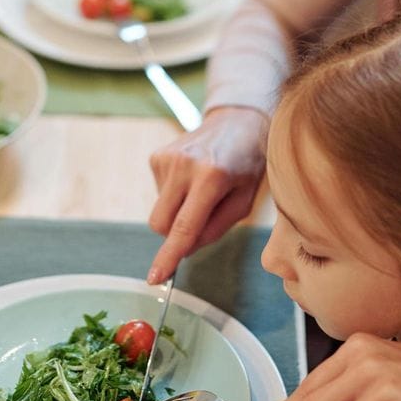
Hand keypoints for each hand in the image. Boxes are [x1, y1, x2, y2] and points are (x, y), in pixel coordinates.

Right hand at [146, 106, 269, 283]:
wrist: (236, 122)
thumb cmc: (246, 165)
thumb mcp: (243, 202)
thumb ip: (214, 229)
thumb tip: (184, 249)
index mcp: (211, 178)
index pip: (184, 227)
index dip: (168, 256)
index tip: (154, 278)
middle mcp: (184, 166)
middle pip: (161, 224)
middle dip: (174, 236)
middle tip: (200, 221)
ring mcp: (167, 158)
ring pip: (159, 211)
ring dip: (177, 211)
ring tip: (201, 190)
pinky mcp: (157, 156)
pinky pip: (159, 194)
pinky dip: (174, 195)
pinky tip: (191, 178)